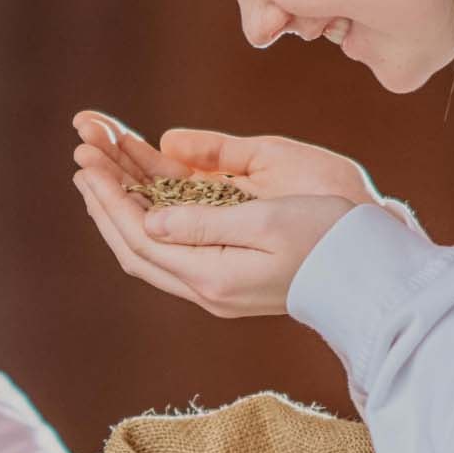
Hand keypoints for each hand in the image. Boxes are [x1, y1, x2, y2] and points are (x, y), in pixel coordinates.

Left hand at [71, 111, 364, 316]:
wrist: (370, 276)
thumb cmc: (329, 238)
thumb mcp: (266, 222)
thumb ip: (203, 224)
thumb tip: (149, 221)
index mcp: (212, 277)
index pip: (140, 237)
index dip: (109, 200)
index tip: (87, 165)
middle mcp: (207, 289)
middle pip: (134, 247)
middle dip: (105, 204)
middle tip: (83, 163)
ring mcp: (216, 289)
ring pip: (150, 251)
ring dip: (122, 212)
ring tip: (100, 175)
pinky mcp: (227, 282)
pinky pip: (171, 252)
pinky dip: (148, 222)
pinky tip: (140, 200)